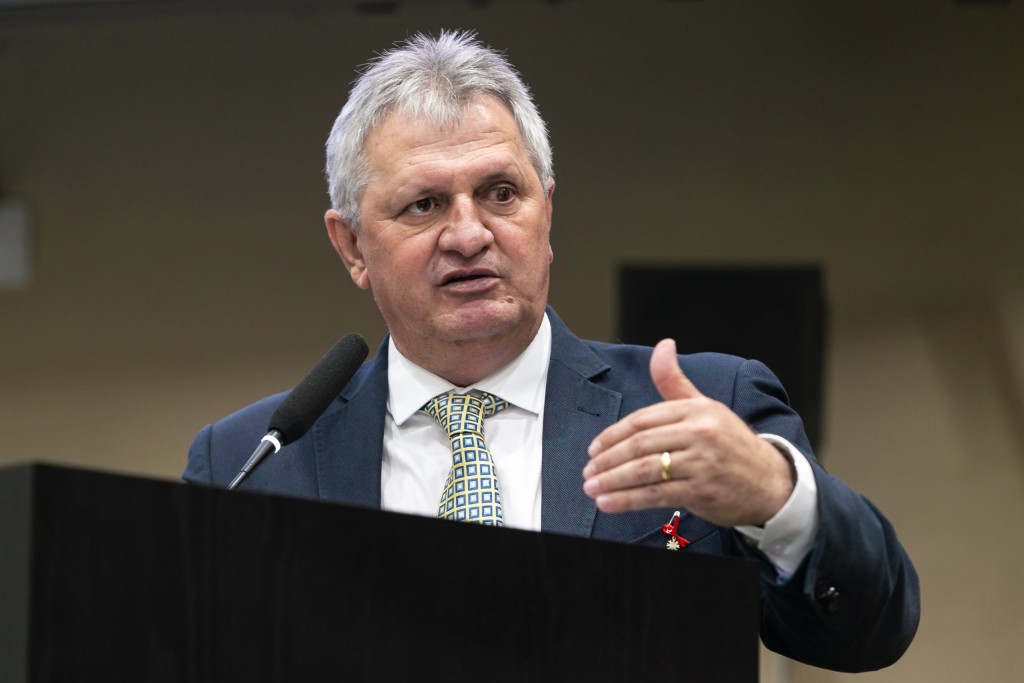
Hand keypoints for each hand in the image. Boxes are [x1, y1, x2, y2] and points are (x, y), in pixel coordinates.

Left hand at [582, 339, 794, 526]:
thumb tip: (663, 345)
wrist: (770, 482)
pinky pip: (656, 494)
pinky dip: (627, 499)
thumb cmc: (731, 444)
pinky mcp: (702, 490)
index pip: (642, 420)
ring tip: (593, 487)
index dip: (612, 435)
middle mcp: (699, 432)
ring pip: (644, 470)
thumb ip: (675, 382)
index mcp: (696, 409)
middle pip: (639, 444)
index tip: (594, 448)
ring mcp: (701, 462)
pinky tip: (609, 503)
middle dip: (607, 459)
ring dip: (612, 481)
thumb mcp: (706, 407)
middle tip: (589, 470)